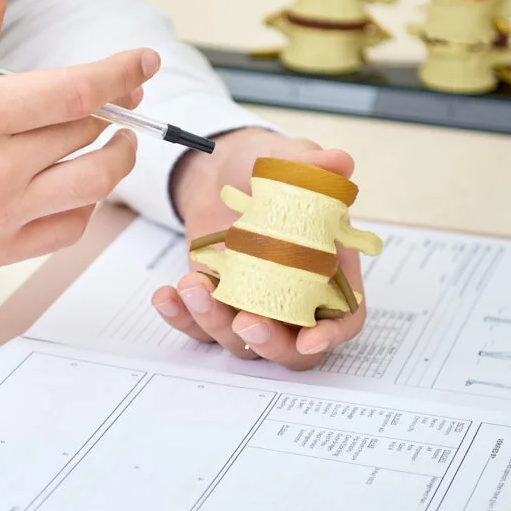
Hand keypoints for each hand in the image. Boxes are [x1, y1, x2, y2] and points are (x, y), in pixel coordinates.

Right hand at [0, 0, 154, 296]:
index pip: (73, 91)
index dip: (118, 72)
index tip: (141, 62)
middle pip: (85, 131)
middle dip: (111, 107)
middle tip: (116, 94)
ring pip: (92, 184)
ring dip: (113, 157)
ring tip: (111, 138)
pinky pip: (68, 228)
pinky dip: (84, 204)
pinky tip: (74, 183)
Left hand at [152, 128, 366, 368]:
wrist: (227, 171)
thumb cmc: (274, 170)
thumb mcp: (295, 162)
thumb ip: (316, 167)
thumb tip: (339, 161)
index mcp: (331, 270)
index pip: (345, 317)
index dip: (332, 335)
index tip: (309, 341)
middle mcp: (295, 298)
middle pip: (293, 349)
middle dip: (271, 344)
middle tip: (246, 322)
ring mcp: (253, 306)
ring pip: (241, 342)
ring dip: (215, 323)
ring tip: (192, 285)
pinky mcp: (216, 303)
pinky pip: (199, 327)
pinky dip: (181, 318)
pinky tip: (166, 295)